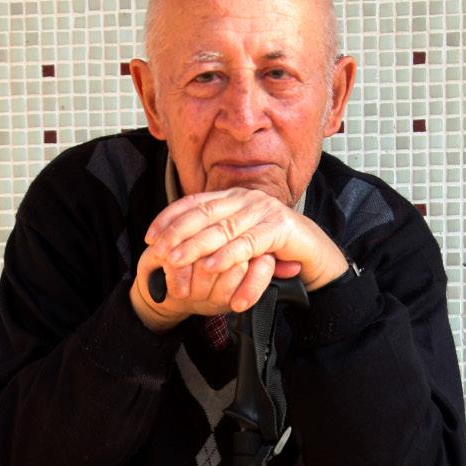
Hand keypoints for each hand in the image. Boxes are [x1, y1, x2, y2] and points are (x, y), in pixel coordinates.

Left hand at [131, 188, 348, 330]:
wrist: (315, 255)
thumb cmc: (275, 250)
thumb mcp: (240, 241)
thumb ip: (217, 238)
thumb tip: (181, 247)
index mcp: (234, 198)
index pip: (195, 203)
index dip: (170, 218)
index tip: (150, 236)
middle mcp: (247, 199)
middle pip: (204, 214)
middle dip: (177, 234)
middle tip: (158, 251)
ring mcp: (263, 210)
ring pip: (222, 229)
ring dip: (196, 247)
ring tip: (176, 261)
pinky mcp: (279, 228)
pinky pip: (247, 244)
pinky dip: (227, 256)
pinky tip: (210, 267)